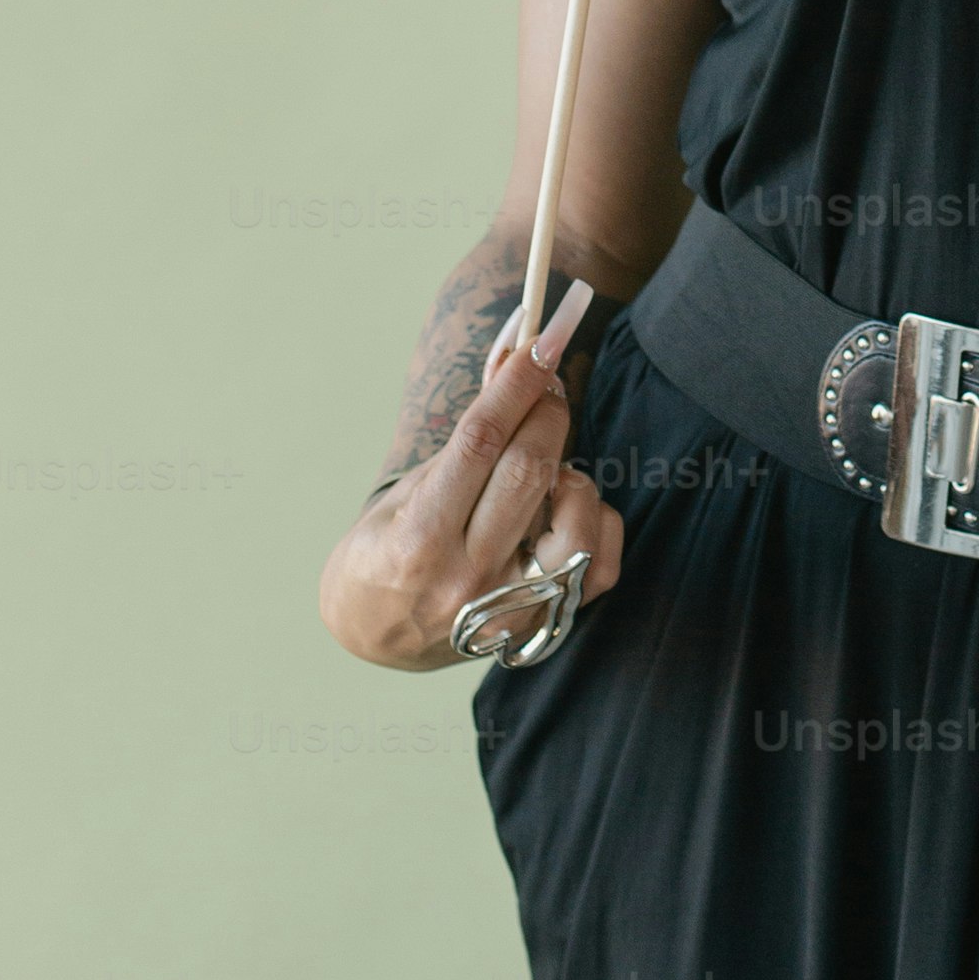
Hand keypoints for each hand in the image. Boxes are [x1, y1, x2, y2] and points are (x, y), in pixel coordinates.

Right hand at [318, 291, 622, 672]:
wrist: (378, 637)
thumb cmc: (383, 553)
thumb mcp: (403, 495)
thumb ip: (462, 443)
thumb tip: (511, 361)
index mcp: (420, 540)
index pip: (478, 443)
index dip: (513, 385)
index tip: (538, 342)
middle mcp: (469, 577)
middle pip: (529, 471)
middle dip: (546, 410)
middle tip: (546, 378)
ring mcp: (512, 606)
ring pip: (576, 520)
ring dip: (569, 470)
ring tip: (544, 462)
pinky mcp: (544, 623)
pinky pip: (600, 563)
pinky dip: (595, 519)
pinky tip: (566, 504)